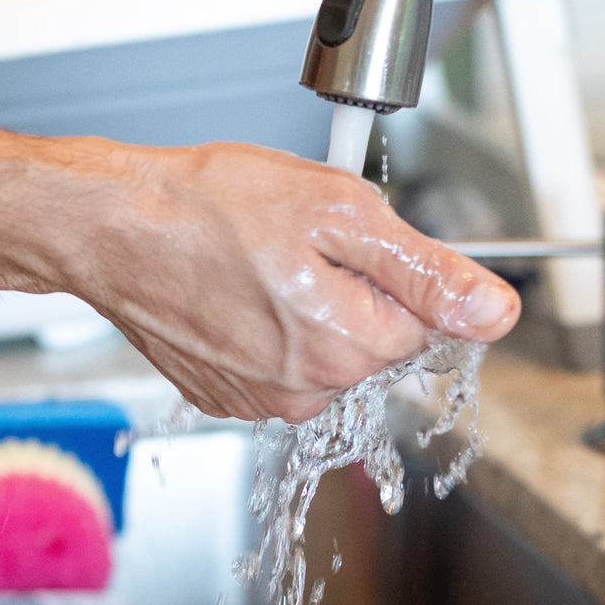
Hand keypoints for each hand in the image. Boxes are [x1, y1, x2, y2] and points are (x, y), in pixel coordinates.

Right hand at [30, 141, 519, 422]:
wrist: (110, 226)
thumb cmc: (208, 205)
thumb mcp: (340, 210)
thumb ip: (427, 270)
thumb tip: (494, 312)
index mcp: (347, 345)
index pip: (426, 322)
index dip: (395, 270)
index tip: (348, 240)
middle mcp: (307, 390)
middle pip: (376, 343)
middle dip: (353, 292)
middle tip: (296, 243)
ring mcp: (261, 399)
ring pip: (327, 355)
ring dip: (309, 311)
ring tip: (258, 264)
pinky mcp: (225, 396)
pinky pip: (277, 366)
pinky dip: (267, 329)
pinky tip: (234, 291)